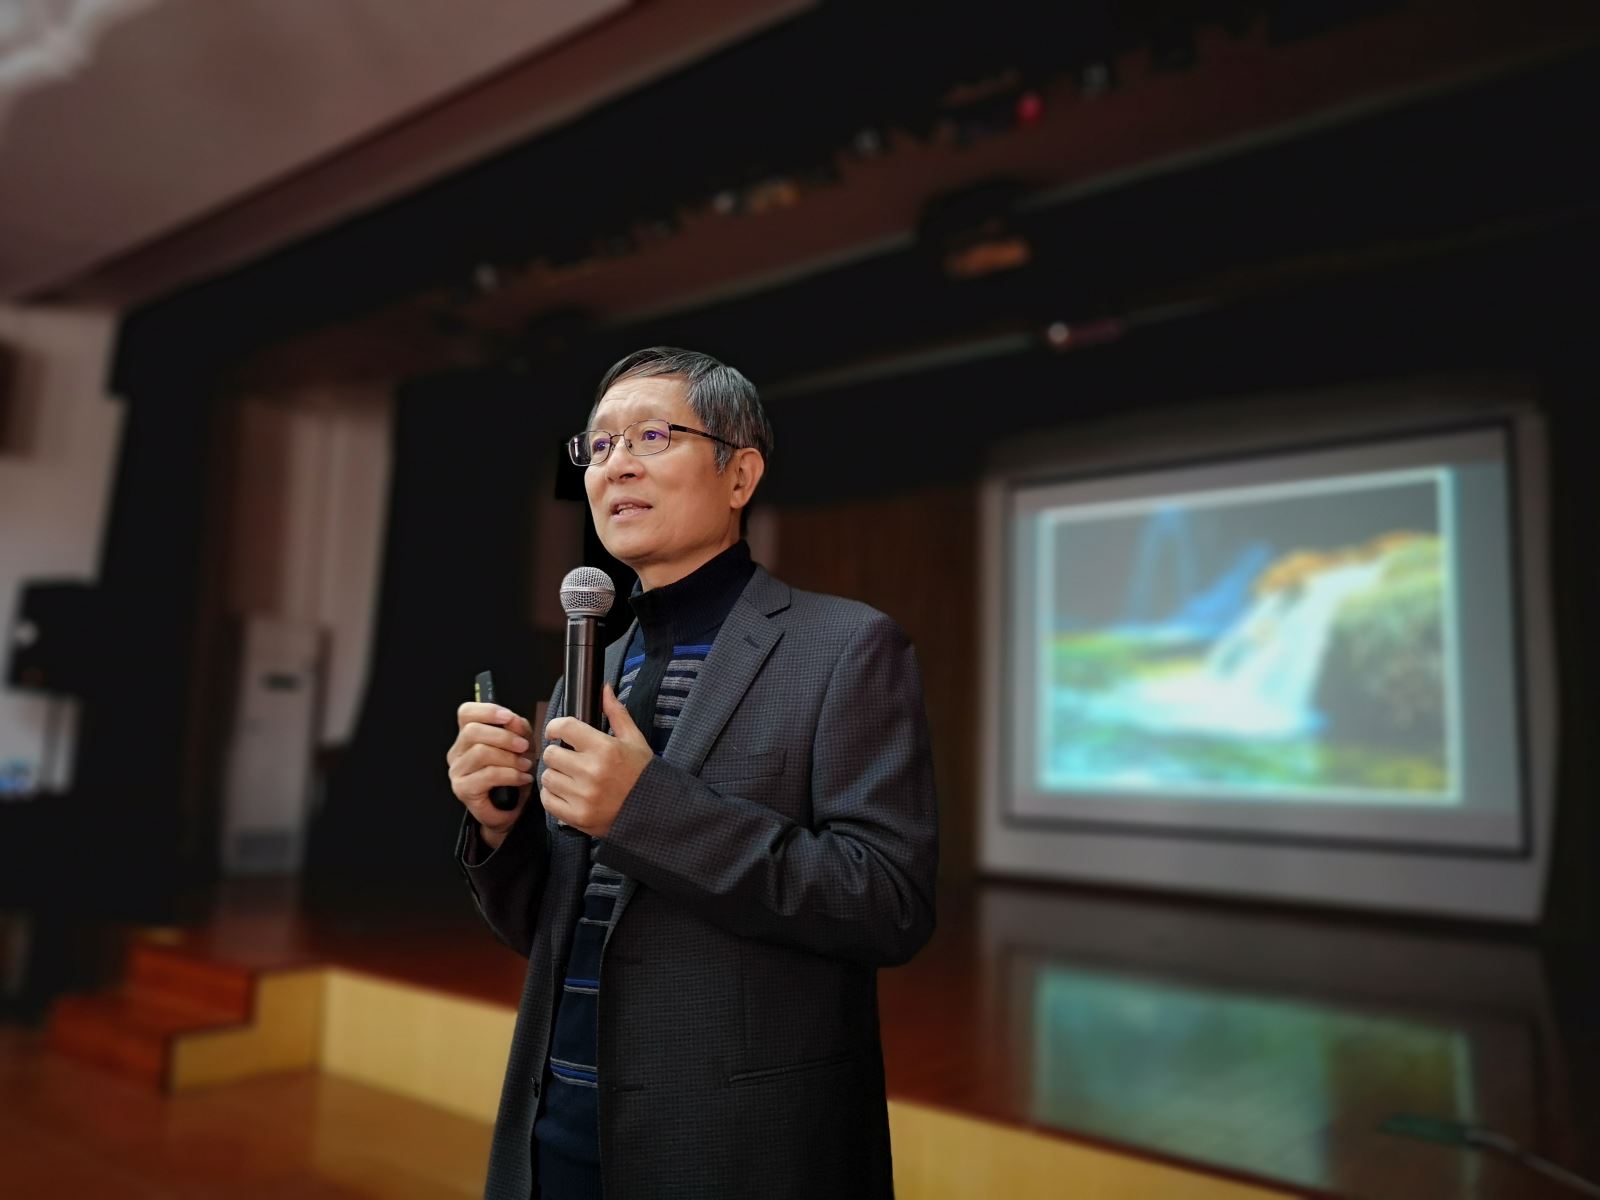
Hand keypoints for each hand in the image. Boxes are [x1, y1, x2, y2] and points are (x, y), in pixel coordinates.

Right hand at [446, 702, 534, 849]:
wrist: (510, 810)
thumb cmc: (514, 775)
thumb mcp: (520, 746)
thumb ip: (518, 729)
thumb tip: (514, 720)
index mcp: (468, 737)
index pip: (466, 713)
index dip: (487, 711)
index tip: (509, 717)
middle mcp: (458, 752)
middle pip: (472, 732)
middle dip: (503, 737)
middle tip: (524, 746)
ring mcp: (457, 771)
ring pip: (480, 753)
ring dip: (509, 758)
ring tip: (526, 765)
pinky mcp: (463, 789)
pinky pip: (487, 775)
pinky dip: (510, 775)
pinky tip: (523, 778)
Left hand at [540, 684, 651, 837]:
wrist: (654, 811)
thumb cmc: (641, 774)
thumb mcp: (634, 740)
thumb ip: (616, 713)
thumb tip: (605, 689)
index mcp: (605, 748)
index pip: (564, 727)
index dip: (555, 727)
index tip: (556, 732)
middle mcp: (592, 771)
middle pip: (551, 753)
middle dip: (557, 753)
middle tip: (568, 758)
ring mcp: (583, 796)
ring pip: (547, 777)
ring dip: (555, 775)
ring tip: (570, 777)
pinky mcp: (577, 816)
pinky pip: (547, 800)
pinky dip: (553, 796)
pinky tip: (567, 792)